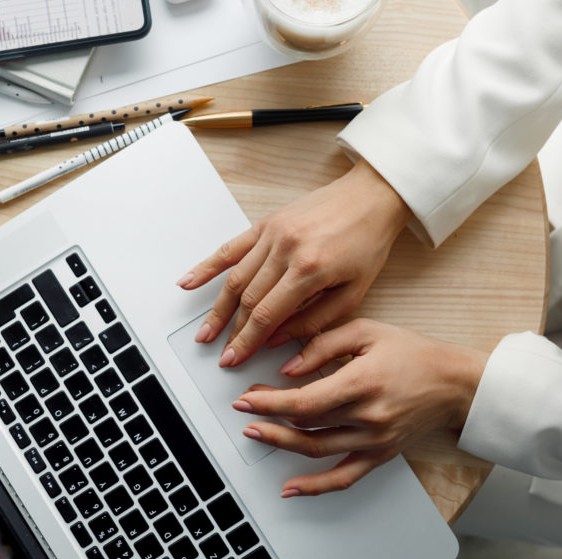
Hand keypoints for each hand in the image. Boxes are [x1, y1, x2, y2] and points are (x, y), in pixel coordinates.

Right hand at [176, 159, 412, 366]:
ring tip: (205, 332)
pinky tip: (188, 282)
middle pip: (248, 300)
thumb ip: (314, 320)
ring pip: (235, 278)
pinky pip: (230, 248)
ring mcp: (272, 234)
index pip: (268, 315)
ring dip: (217, 309)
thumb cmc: (368, 243)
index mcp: (309, 269)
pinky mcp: (266, 223)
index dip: (247, 341)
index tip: (235, 358)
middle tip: (222, 354)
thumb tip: (279, 341)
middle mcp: (286, 249)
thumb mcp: (354, 292)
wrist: (372, 197)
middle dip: (232, 332)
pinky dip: (207, 266)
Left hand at [231, 319, 487, 496]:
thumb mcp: (366, 331)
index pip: (304, 402)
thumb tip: (287, 368)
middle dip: (268, 417)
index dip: (269, 403)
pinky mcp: (380, 455)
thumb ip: (322, 345)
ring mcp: (374, 441)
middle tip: (244, 408)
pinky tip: (291, 489)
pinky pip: (343, 478)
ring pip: (317, 451)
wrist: (455, 384)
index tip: (245, 397)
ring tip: (256, 433)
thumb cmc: (413, 353)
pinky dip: (315, 487)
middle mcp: (368, 417)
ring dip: (281, 445)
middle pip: (305, 426)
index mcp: (363, 383)